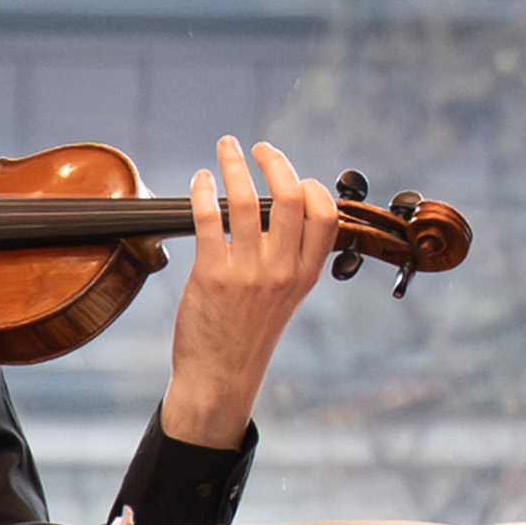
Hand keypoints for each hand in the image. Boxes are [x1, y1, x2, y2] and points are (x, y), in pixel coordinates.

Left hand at [160, 139, 339, 444]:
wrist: (219, 377)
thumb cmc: (248, 334)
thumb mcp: (286, 298)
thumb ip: (289, 257)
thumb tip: (282, 211)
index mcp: (305, 275)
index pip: (325, 215)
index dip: (312, 187)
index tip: (294, 175)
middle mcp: (281, 271)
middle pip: (290, 198)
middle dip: (275, 161)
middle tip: (259, 148)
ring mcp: (247, 274)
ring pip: (247, 201)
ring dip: (234, 164)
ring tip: (226, 147)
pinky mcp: (211, 276)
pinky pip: (210, 218)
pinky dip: (204, 190)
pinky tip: (200, 180)